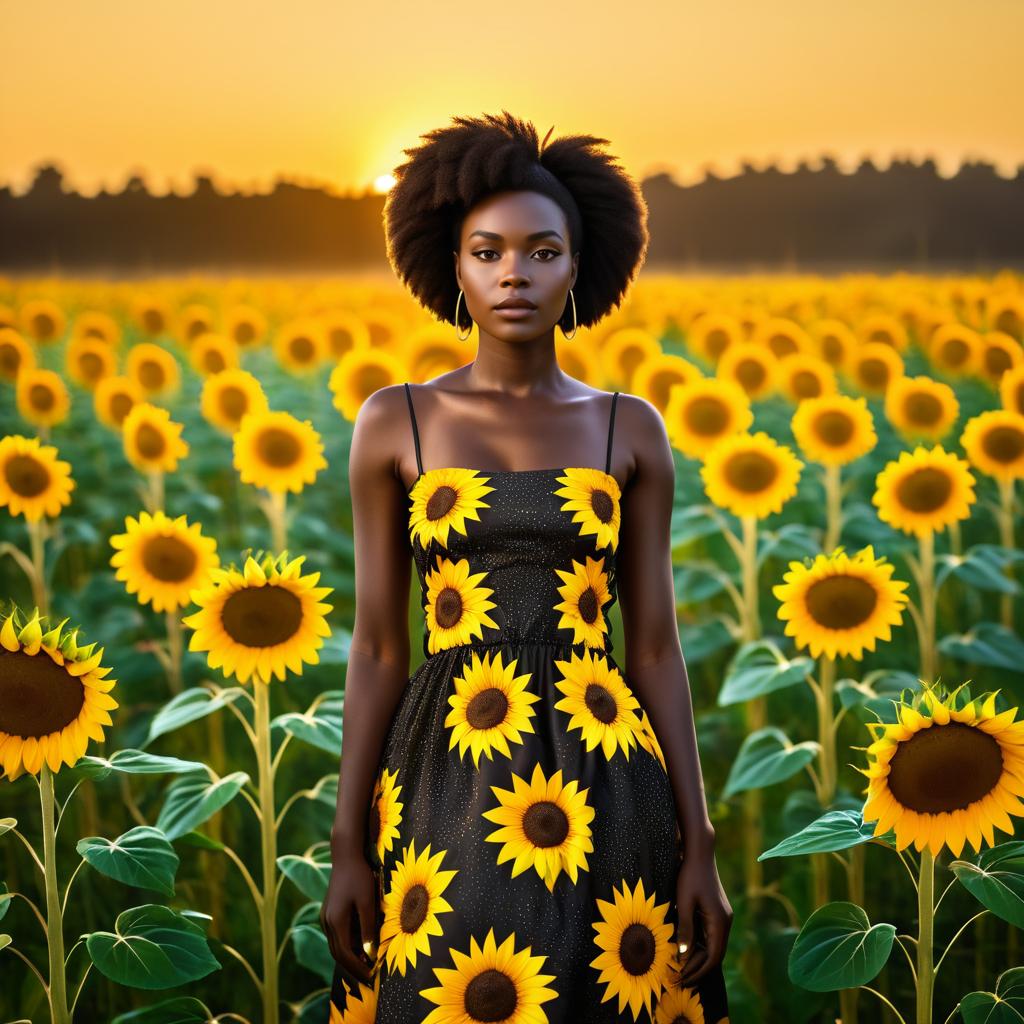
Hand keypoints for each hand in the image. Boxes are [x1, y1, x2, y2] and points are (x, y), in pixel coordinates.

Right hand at [320, 849, 378, 986]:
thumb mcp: (368, 901)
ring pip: (336, 946)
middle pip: (338, 954)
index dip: (358, 967)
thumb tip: (369, 953)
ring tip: (366, 965)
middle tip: (369, 977)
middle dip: (353, 967)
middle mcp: (327, 922)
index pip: (345, 954)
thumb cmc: (360, 876)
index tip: (371, 976)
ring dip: (349, 957)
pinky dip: (346, 946)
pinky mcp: (329, 912)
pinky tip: (359, 947)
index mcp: (336, 921)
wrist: (346, 856)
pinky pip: (336, 936)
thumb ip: (367, 927)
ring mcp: (326, 917)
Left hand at [673, 849, 731, 987]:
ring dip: (697, 958)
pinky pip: (709, 936)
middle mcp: (725, 922)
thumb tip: (683, 956)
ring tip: (678, 968)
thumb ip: (685, 928)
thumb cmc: (689, 876)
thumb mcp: (684, 902)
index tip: (682, 980)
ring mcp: (722, 917)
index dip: (698, 971)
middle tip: (678, 979)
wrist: (699, 853)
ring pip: (712, 946)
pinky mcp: (716, 912)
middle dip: (697, 969)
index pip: (713, 957)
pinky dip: (698, 945)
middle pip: (714, 955)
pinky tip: (684, 949)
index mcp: (720, 922)